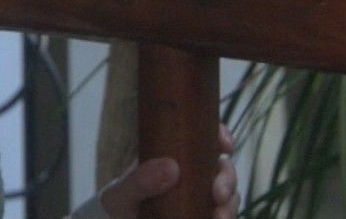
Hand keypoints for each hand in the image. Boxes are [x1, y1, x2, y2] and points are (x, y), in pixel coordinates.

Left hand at [92, 124, 238, 218]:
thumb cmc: (114, 208)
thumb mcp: (120, 194)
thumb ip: (139, 180)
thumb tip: (171, 166)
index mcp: (170, 157)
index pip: (200, 137)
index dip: (219, 135)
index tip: (226, 145)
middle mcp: (189, 175)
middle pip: (222, 167)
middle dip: (228, 179)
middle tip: (219, 195)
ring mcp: (197, 198)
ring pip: (228, 195)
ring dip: (230, 204)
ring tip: (219, 218)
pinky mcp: (201, 215)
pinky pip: (222, 214)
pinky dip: (226, 216)